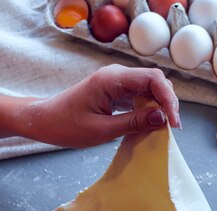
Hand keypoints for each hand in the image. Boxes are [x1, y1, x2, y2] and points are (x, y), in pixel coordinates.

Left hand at [24, 64, 180, 147]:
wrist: (43, 121)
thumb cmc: (66, 125)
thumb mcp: (101, 130)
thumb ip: (133, 123)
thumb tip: (161, 118)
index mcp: (112, 79)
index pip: (153, 79)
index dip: (168, 99)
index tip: (173, 123)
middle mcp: (116, 75)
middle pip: (155, 80)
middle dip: (168, 101)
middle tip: (172, 127)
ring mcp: (116, 82)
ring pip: (150, 87)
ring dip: (160, 104)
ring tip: (164, 126)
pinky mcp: (115, 91)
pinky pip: (140, 94)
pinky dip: (149, 107)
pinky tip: (150, 122)